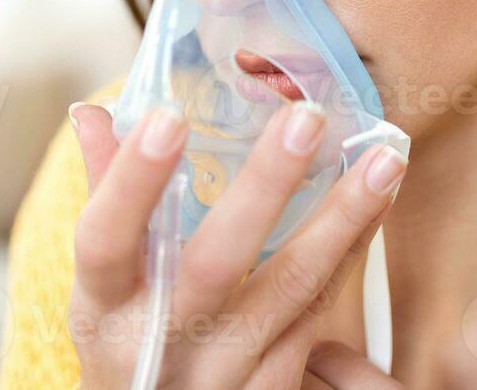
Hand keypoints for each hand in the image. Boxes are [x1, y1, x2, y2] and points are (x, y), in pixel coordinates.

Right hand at [67, 99, 407, 388]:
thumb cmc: (128, 340)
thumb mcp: (103, 285)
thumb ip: (106, 197)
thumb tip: (91, 113)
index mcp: (104, 308)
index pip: (108, 240)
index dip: (132, 182)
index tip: (167, 116)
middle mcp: (162, 345)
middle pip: (214, 264)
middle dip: (264, 188)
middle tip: (307, 118)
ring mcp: (223, 374)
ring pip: (290, 291)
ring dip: (342, 218)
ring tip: (385, 157)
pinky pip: (319, 314)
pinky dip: (350, 254)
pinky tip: (378, 203)